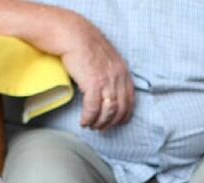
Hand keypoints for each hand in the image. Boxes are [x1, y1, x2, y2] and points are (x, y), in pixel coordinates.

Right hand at [56, 13, 133, 129]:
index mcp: (124, 72)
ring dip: (99, 122)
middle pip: (120, 109)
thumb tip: (108, 90)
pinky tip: (84, 121)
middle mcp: (118, 77)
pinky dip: (89, 118)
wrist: (73, 34)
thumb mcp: (107, 58)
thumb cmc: (86, 45)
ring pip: (108, 111)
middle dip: (111, 122)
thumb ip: (112, 73)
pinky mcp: (93, 83)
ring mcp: (107, 81)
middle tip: (102, 128)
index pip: (130, 100)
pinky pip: (93, 108)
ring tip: (91, 125)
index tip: (117, 122)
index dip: (124, 115)